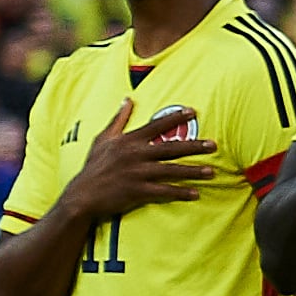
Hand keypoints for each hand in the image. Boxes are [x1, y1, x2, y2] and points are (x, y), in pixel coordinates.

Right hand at [52, 99, 235, 229]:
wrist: (82, 195)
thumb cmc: (94, 167)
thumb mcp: (102, 140)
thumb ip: (118, 120)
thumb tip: (127, 100)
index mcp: (128, 141)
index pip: (156, 126)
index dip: (175, 118)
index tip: (193, 112)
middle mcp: (135, 155)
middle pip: (170, 148)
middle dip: (194, 146)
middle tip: (214, 145)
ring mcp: (137, 173)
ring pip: (171, 170)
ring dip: (193, 171)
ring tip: (211, 172)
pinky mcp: (136, 191)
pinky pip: (163, 191)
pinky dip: (180, 193)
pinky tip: (195, 194)